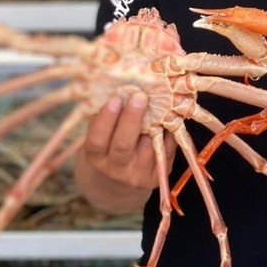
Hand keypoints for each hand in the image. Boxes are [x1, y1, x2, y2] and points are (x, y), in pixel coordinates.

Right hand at [75, 92, 176, 212]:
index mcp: (96, 157)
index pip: (97, 140)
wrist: (119, 182)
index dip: (105, 120)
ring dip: (156, 119)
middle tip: (140, 95)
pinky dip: (170, 128)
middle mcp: (116, 169)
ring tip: (160, 96)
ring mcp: (139, 174)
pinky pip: (168, 147)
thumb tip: (117, 84)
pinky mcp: (159, 175)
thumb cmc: (108, 146)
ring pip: (149, 144)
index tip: (114, 98)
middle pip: (123, 145)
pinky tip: (171, 111)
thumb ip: (106, 115)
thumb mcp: (101, 135)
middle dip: (132, 118)